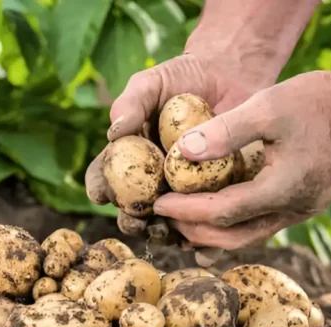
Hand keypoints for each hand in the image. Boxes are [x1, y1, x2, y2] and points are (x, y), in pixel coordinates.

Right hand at [85, 52, 270, 240]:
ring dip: (167, 234)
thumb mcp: (152, 82)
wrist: (230, 74)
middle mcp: (151, 179)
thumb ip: (131, 103)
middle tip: (138, 221)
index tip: (103, 194)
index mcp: (128, 158)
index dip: (100, 189)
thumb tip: (114, 132)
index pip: (104, 177)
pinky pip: (207, 223)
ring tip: (171, 234)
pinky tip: (207, 247)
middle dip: (132, 221)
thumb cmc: (182, 77)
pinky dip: (206, 240)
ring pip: (169, 224)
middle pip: (133, 210)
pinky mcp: (216, 195)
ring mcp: (183, 191)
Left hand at [153, 69, 330, 248]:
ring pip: (247, 236)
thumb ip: (225, 131)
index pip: (223, 212)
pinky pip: (260, 225)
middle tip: (164, 215)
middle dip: (194, 230)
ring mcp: (301, 210)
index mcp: (284, 188)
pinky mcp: (303, 204)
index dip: (186, 210)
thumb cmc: (318, 100)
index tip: (157, 202)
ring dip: (212, 233)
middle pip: (233, 236)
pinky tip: (212, 216)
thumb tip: (182, 153)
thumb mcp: (268, 106)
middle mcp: (294, 209)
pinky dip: (232, 224)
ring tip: (181, 219)